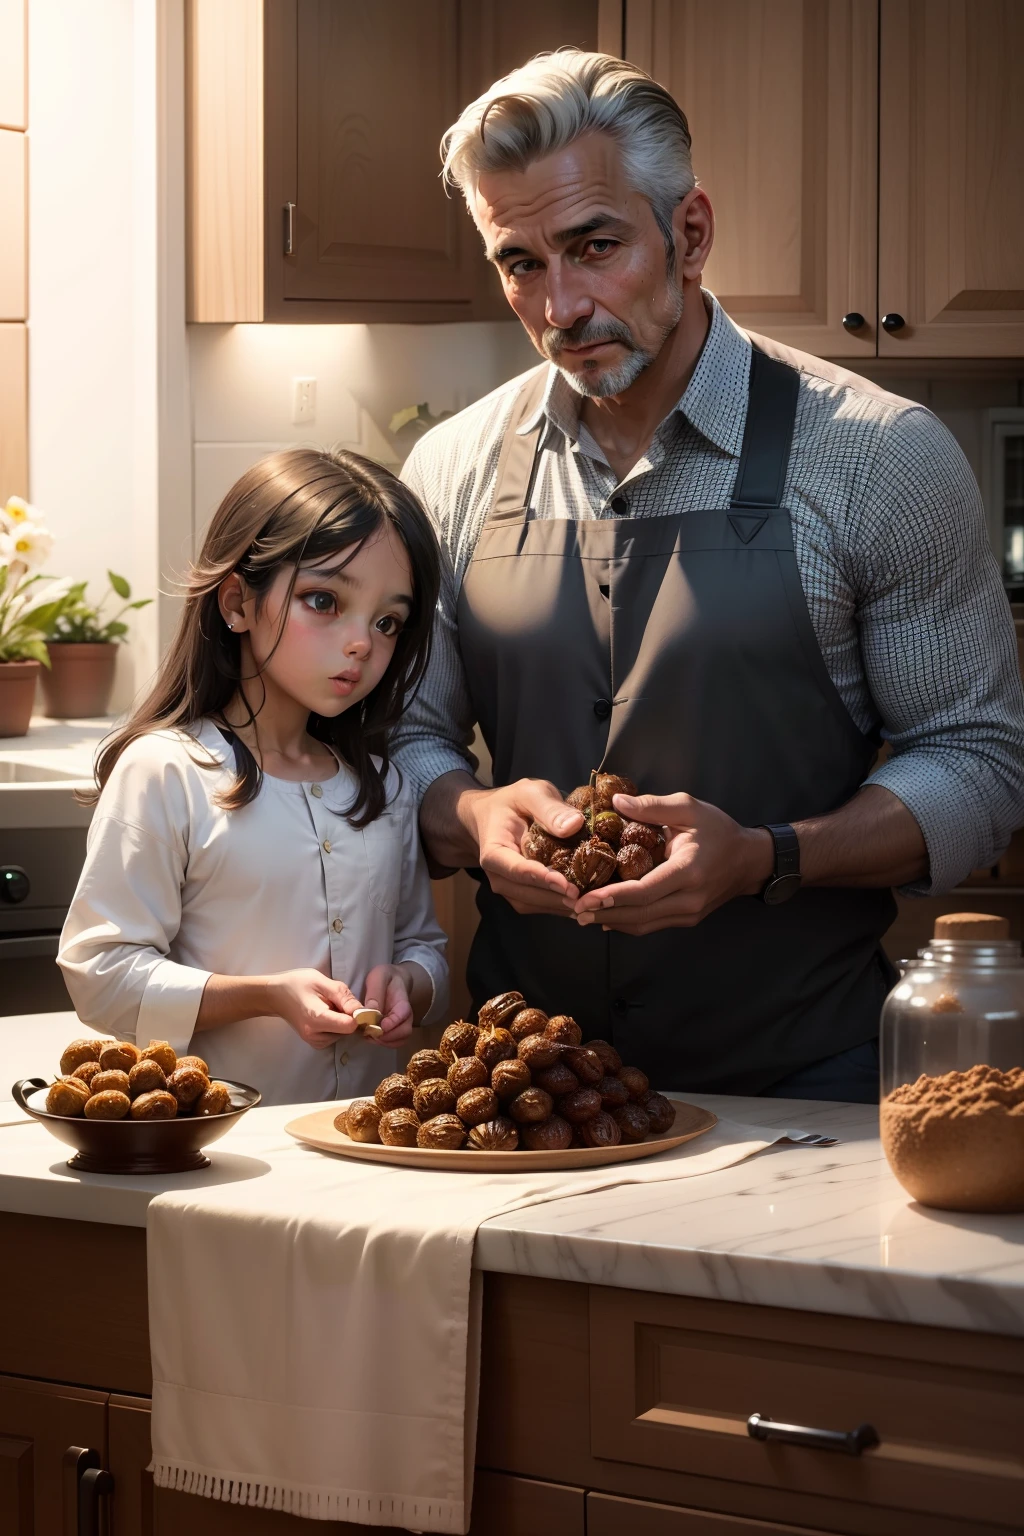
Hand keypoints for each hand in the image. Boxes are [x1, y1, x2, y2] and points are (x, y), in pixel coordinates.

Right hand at [268, 968, 363, 1048]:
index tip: (351, 1003)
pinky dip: (335, 1026)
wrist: (276, 996)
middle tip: (334, 1001)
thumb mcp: (321, 981)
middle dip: (348, 1016)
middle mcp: (316, 1036)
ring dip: (341, 1020)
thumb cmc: (297, 984)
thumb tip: (363, 1011)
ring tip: (327, 1006)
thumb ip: (343, 996)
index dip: (357, 1014)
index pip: (350, 1026)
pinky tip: (325, 1014)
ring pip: (343, 1034)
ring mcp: (314, 1042)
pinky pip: (335, 1036)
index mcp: (318, 1019)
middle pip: (348, 1031)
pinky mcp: (315, 1043)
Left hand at [363, 963, 414, 1044]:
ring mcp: (402, 1024)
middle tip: (370, 1033)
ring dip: (384, 1042)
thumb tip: (368, 1012)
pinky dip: (383, 1043)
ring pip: (400, 1040)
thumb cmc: (385, 978)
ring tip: (368, 1036)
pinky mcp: (395, 1030)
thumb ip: (375, 993)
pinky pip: (394, 1042)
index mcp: (403, 1001)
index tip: (380, 1026)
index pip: (403, 1015)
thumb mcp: (378, 978)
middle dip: (388, 1036)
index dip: (392, 1023)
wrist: (393, 980)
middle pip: (405, 1031)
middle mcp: (406, 1016)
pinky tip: (370, 1037)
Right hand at [463, 778, 584, 916]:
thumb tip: (574, 826)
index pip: (516, 869)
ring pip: (534, 904)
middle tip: (588, 899)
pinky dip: (561, 905)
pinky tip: (585, 901)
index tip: (567, 885)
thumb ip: (549, 808)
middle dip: (556, 898)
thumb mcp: (530, 793)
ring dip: (561, 906)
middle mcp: (497, 875)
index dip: (542, 878)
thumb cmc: (512, 803)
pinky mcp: (521, 893)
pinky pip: (540, 905)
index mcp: (494, 851)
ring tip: (591, 902)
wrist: (494, 815)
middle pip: (526, 893)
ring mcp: (509, 887)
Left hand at [573, 792, 772, 935]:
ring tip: (583, 915)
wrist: (749, 860)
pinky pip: (652, 924)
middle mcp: (689, 898)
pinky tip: (605, 917)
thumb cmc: (718, 830)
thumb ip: (652, 806)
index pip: (645, 891)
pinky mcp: (686, 918)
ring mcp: (689, 913)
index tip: (586, 898)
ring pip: (644, 925)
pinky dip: (627, 921)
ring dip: (612, 921)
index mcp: (689, 870)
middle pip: (640, 915)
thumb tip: (616, 803)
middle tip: (574, 910)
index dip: (613, 897)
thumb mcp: (689, 807)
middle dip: (605, 914)